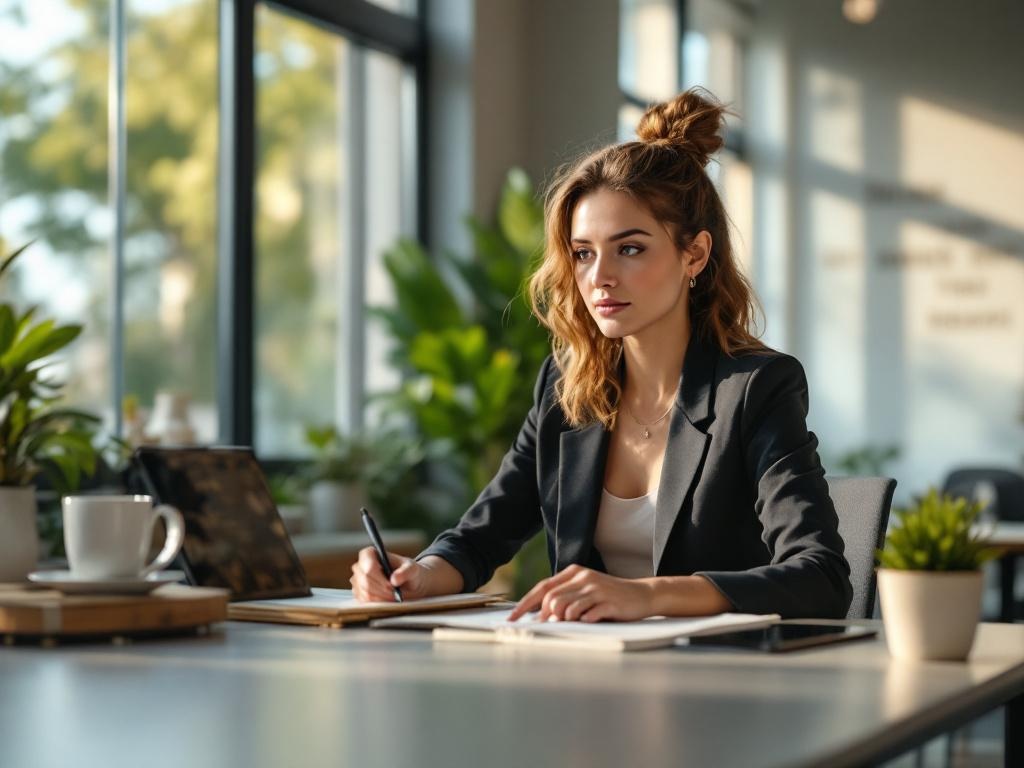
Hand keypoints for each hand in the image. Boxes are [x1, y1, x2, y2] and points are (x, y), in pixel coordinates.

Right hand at [349, 548, 427, 601]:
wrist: (409, 584)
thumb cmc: (409, 573)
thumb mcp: (413, 569)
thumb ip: (406, 572)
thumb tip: (394, 579)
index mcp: (370, 554)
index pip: (368, 566)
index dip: (379, 577)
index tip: (391, 585)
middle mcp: (360, 566)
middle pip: (365, 580)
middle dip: (382, 589)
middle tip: (395, 593)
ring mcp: (357, 580)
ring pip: (365, 592)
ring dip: (381, 597)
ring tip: (394, 596)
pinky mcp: (359, 593)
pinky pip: (364, 601)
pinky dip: (378, 602)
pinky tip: (387, 599)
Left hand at [508, 564, 656, 622]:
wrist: (641, 595)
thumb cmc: (609, 597)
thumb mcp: (585, 591)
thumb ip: (565, 597)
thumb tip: (540, 615)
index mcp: (574, 573)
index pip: (542, 587)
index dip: (525, 604)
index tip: (512, 618)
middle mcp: (583, 577)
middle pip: (552, 598)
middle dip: (546, 616)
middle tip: (549, 626)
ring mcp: (596, 589)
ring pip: (566, 607)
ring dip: (564, 620)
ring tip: (572, 623)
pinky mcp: (608, 601)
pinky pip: (587, 614)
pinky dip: (583, 621)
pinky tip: (587, 622)